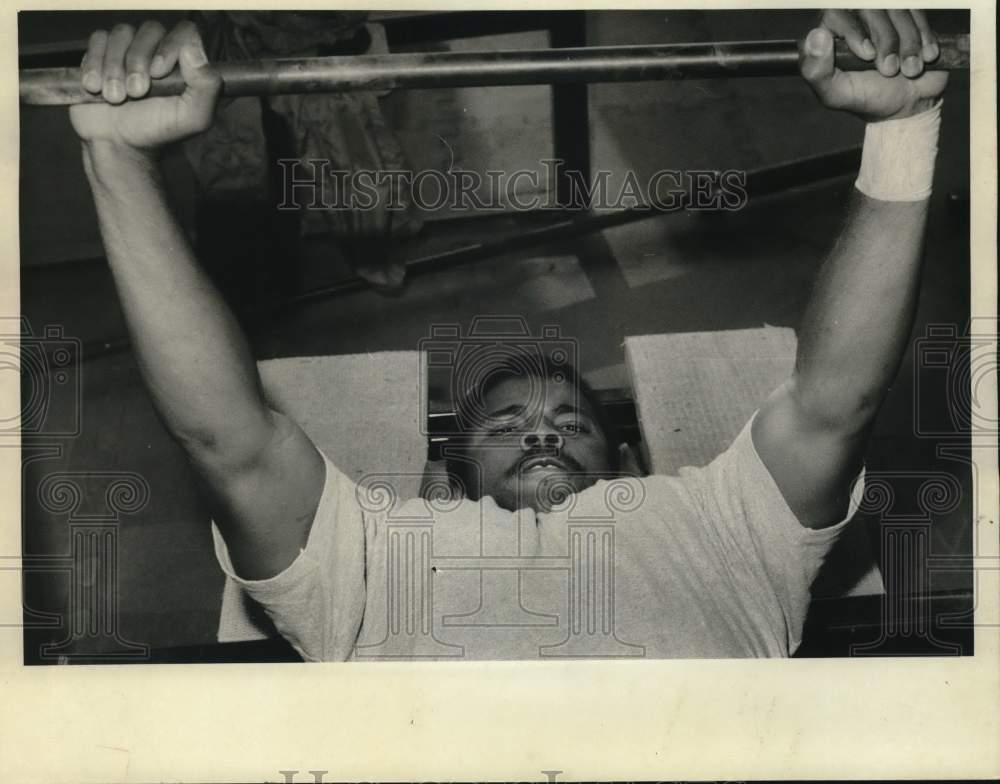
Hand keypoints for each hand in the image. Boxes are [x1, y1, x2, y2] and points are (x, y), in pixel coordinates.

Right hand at [69, 21, 221, 152]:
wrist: (120, 144)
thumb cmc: (159, 130)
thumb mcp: (193, 118)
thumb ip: (205, 86)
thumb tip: (194, 49)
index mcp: (184, 62)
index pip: (184, 32)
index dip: (170, 46)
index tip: (159, 74)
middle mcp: (158, 50)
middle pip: (150, 29)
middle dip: (138, 62)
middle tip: (135, 93)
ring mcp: (129, 48)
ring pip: (121, 33)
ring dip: (115, 67)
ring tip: (115, 97)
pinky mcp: (101, 52)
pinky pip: (97, 39)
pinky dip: (94, 63)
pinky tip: (95, 87)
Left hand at [800, 10, 947, 121]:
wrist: (907, 104)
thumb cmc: (866, 98)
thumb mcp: (835, 94)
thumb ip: (816, 70)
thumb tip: (815, 36)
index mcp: (830, 34)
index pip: (836, 13)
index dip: (855, 31)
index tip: (868, 55)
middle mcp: (855, 18)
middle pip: (871, 7)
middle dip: (887, 40)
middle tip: (890, 70)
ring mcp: (884, 14)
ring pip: (898, 8)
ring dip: (908, 42)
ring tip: (910, 70)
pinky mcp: (909, 14)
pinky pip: (919, 11)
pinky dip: (925, 36)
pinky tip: (926, 57)